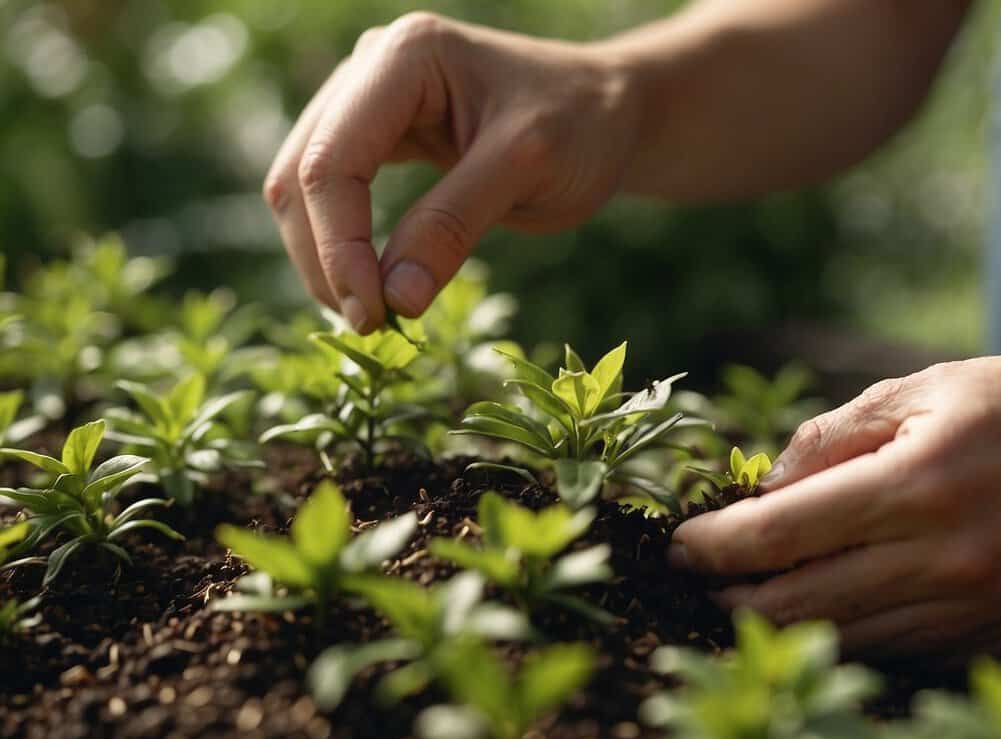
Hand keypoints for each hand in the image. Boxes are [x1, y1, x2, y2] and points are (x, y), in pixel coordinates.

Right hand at [263, 13, 638, 331]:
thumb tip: (392, 300)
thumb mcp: (527, 170)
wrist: (607, 111)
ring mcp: (366, 99)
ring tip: (372, 316)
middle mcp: (370, 68)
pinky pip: (333, 195)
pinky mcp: (376, 134)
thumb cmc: (582, 126)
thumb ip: (454, 226)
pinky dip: (342, 246)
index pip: (333, 161)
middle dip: (325, 258)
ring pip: (303, 188)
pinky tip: (373, 288)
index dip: (338, 245)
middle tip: (369, 328)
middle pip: (302, 174)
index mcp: (404, 57)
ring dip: (325, 258)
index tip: (371, 315)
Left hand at [669, 350, 1000, 657]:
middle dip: (734, 598)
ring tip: (749, 602)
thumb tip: (763, 490)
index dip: (715, 547)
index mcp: (917, 482)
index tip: (680, 547)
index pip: (781, 534)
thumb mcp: (921, 387)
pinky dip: (853, 639)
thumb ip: (830, 437)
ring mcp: (981, 603)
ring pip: (850, 640)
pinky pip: (906, 654)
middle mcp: (948, 554)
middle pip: (803, 603)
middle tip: (700, 582)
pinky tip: (826, 617)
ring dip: (786, 627)